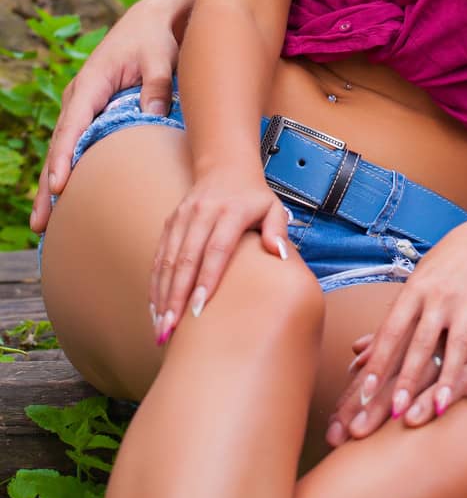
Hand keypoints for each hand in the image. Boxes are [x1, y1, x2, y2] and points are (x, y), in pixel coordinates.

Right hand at [30, 0, 194, 235]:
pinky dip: (67, 172)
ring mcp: (81, 107)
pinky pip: (74, 147)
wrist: (150, 22)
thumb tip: (153, 113)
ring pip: (62, 151)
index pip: (72, 126)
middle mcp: (79, 98)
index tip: (58, 186)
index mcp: (90, 83)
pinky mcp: (90, 114)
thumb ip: (157, 85)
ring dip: (52, 187)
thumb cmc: (155, 40)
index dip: (63, 157)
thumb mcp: (161, 58)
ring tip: (44, 225)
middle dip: (48, 186)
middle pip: (59, 147)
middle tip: (42, 223)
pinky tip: (64, 202)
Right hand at [149, 166, 290, 342]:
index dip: (206, 279)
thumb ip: (278, 230)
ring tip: (161, 328)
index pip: (216, 249)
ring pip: (167, 260)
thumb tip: (279, 254)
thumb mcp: (274, 207)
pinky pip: (159, 256)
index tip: (198, 309)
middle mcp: (202, 213)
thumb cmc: (254, 197)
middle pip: (185, 259)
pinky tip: (156, 309)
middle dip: (176, 297)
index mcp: (230, 211)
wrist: (225, 167)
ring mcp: (182, 218)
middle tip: (170, 330)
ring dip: (163, 295)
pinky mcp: (170, 223)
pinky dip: (156, 284)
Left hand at [337, 256, 466, 439]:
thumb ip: (390, 324)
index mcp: (414, 291)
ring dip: (447, 378)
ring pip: (457, 345)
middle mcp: (439, 296)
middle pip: (421, 342)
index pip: (391, 331)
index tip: (364, 394)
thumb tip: (356, 356)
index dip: (378, 362)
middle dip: (408, 377)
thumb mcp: (413, 288)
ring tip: (439, 408)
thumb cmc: (440, 270)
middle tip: (394, 411)